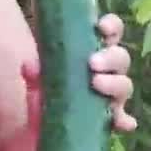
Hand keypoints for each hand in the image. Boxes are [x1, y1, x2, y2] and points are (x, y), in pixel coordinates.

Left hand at [19, 13, 136, 132]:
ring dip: (115, 83)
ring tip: (96, 83)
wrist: (26, 121)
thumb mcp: (30, 71)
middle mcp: (104, 71)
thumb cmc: (36, 85)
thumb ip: (32, 65)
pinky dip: (125, 121)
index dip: (111, 26)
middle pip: (121, 58)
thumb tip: (30, 64)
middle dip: (111, 58)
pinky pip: (122, 120)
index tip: (100, 27)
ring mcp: (107, 96)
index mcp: (90, 50)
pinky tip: (123, 123)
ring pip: (124, 85)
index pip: (110, 32)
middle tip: (92, 63)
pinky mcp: (104, 120)